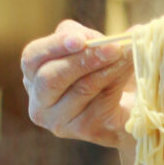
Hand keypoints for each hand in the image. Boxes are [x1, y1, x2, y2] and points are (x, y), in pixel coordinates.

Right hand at [21, 19, 135, 147]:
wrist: (131, 108)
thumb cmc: (104, 73)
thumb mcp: (89, 48)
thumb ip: (86, 37)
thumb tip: (107, 34)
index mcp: (33, 78)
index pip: (32, 59)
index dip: (54, 46)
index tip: (80, 39)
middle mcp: (40, 104)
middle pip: (51, 78)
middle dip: (83, 59)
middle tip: (113, 47)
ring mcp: (60, 122)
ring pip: (81, 88)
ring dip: (108, 67)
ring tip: (127, 53)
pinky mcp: (86, 130)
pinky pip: (102, 102)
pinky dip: (118, 82)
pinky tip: (130, 70)